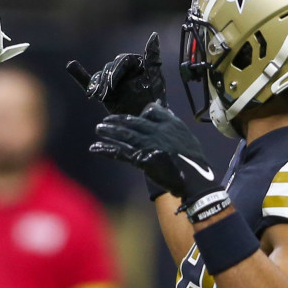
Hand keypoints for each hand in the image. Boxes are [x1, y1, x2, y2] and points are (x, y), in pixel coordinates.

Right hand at [75, 32, 166, 114]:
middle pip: (110, 68)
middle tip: (104, 95)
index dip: (116, 70)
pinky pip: (91, 81)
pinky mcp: (104, 91)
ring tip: (96, 97)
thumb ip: (152, 58)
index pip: (123, 60)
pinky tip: (71, 66)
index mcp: (137, 63)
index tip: (113, 85)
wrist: (144, 122)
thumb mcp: (153, 79)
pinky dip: (80, 75)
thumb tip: (154, 35)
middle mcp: (125, 69)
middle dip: (106, 81)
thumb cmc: (153, 102)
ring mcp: (113, 80)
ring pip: (100, 76)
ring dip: (97, 85)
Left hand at [91, 103, 227, 220]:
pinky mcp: (140, 159)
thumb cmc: (193, 160)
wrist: (193, 178)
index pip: (151, 111)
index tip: (134, 117)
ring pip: (124, 134)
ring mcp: (148, 144)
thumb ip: (172, 122)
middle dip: (118, 120)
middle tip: (106, 120)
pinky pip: (120, 152)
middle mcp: (157, 131)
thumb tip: (163, 109)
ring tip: (98, 128)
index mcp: (170, 124)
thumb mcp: (186, 136)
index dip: (142, 113)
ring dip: (109, 131)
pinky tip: (94, 148)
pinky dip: (105, 150)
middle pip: (133, 121)